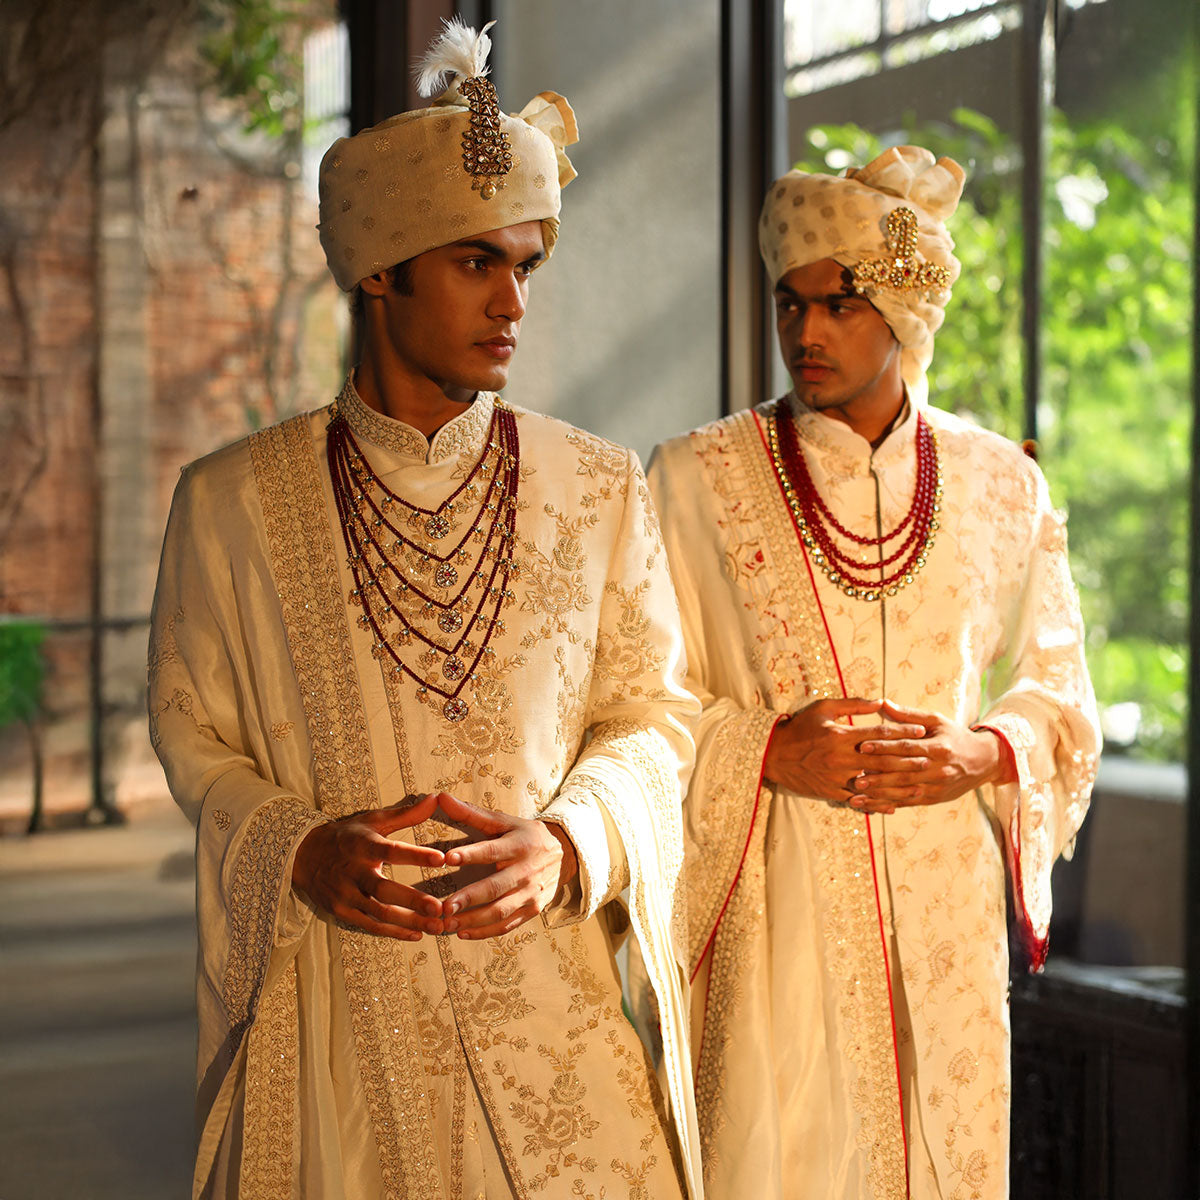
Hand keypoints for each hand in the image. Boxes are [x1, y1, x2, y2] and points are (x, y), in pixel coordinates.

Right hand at [292, 793, 446, 939]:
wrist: (303, 855)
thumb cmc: (346, 836)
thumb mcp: (373, 821)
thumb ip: (406, 814)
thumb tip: (436, 799)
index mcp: (364, 847)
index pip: (392, 851)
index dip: (416, 855)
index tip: (441, 859)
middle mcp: (354, 872)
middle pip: (385, 890)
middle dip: (413, 900)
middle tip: (439, 907)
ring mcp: (346, 895)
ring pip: (380, 913)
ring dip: (409, 921)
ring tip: (437, 925)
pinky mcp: (342, 912)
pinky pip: (370, 926)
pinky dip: (394, 932)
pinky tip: (417, 934)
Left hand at [435, 792, 578, 939]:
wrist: (563, 855)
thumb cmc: (525, 835)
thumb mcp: (504, 821)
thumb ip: (471, 813)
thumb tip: (441, 797)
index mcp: (519, 844)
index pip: (492, 850)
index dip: (470, 854)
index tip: (447, 858)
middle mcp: (527, 870)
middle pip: (496, 887)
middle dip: (470, 897)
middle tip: (444, 906)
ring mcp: (531, 893)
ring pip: (500, 911)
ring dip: (473, 920)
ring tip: (447, 924)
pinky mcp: (532, 910)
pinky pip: (507, 925)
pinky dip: (485, 932)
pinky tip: (463, 933)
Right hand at [763, 697, 925, 808]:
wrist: (772, 754)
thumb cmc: (799, 727)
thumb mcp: (823, 708)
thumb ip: (852, 705)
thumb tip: (880, 702)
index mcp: (841, 735)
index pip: (878, 733)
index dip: (901, 732)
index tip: (920, 732)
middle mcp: (841, 758)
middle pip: (882, 760)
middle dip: (907, 760)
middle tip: (929, 759)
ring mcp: (837, 777)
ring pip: (873, 784)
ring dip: (898, 786)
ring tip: (919, 786)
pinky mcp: (831, 792)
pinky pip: (858, 801)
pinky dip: (877, 804)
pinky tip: (893, 806)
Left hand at [849, 700, 1009, 812]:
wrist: (983, 761)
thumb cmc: (955, 736)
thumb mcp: (937, 721)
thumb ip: (909, 715)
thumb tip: (883, 703)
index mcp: (938, 748)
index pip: (907, 747)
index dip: (884, 746)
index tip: (862, 745)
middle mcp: (938, 769)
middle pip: (903, 772)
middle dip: (877, 774)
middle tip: (854, 775)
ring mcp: (936, 786)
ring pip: (903, 791)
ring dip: (879, 794)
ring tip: (857, 793)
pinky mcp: (933, 798)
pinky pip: (907, 803)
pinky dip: (887, 804)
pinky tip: (870, 805)